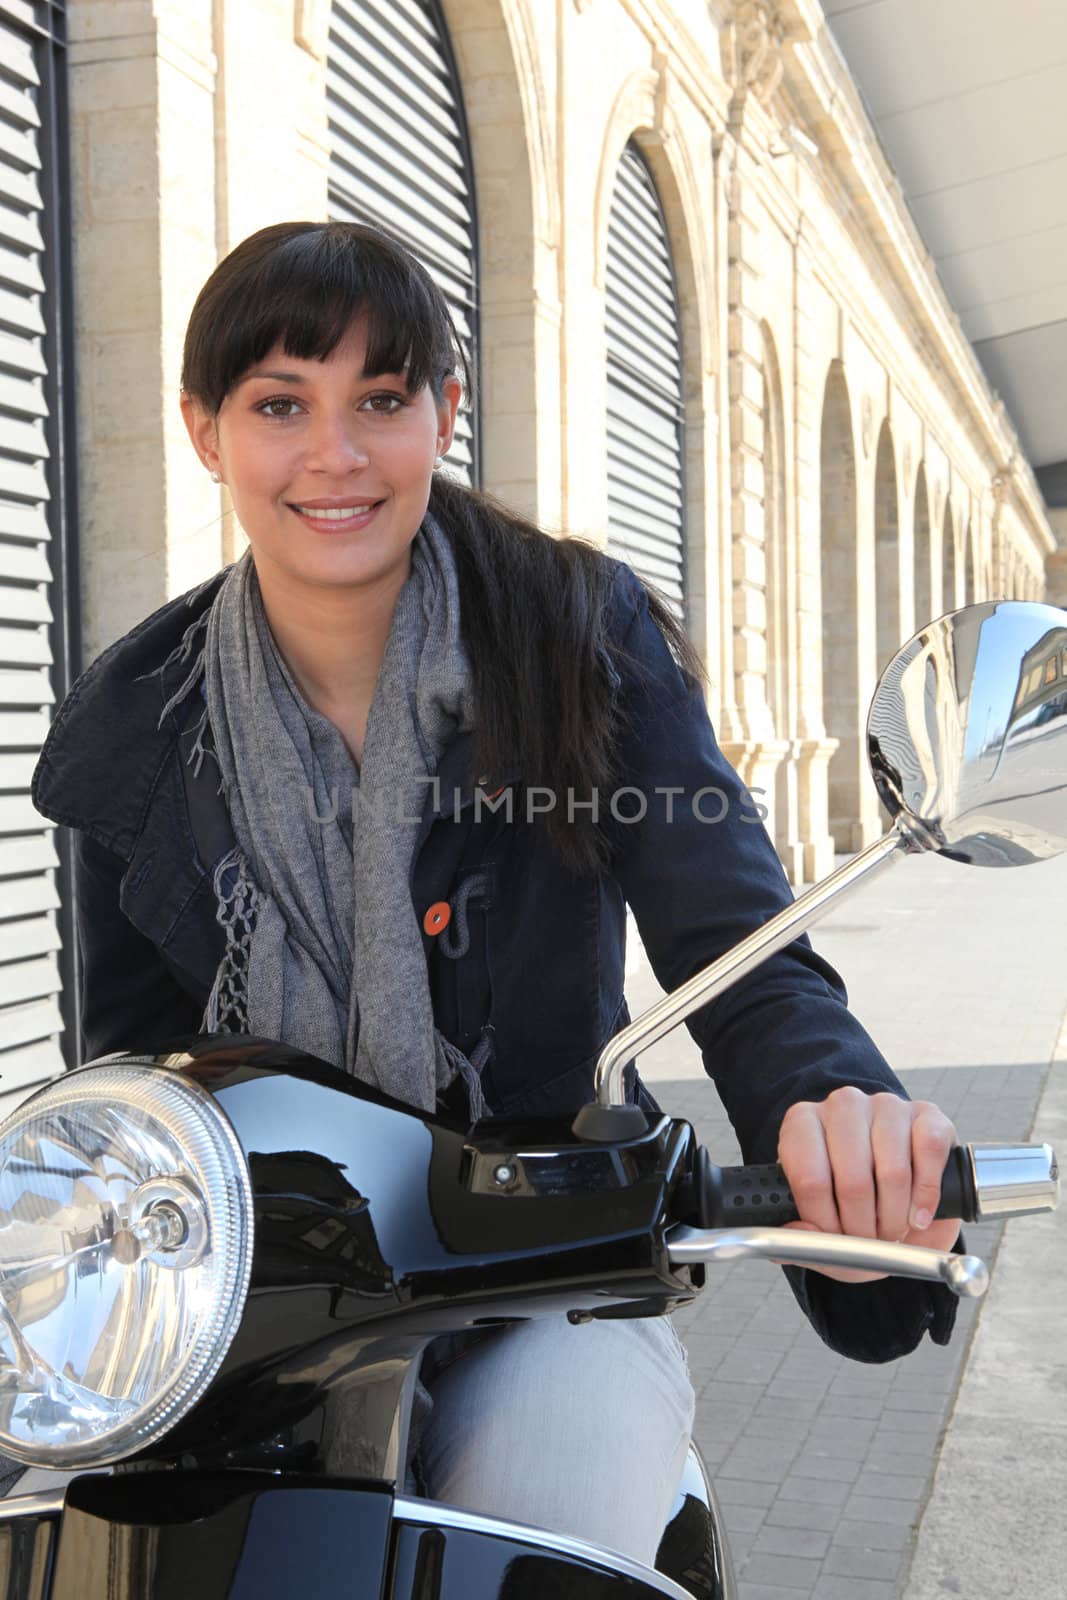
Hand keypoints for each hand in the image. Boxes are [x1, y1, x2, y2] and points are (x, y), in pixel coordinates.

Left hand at [776, 1086, 960, 1282]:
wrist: (902, 1197)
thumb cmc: (856, 1206)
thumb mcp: (823, 1227)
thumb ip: (804, 1236)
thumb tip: (801, 1231)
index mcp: (803, 1124)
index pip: (809, 1178)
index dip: (825, 1221)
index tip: (836, 1240)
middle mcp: (842, 1106)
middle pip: (853, 1180)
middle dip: (864, 1226)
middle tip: (870, 1242)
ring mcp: (885, 1105)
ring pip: (893, 1171)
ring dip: (896, 1216)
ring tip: (893, 1229)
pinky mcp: (926, 1113)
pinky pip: (928, 1151)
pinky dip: (927, 1194)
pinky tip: (919, 1214)